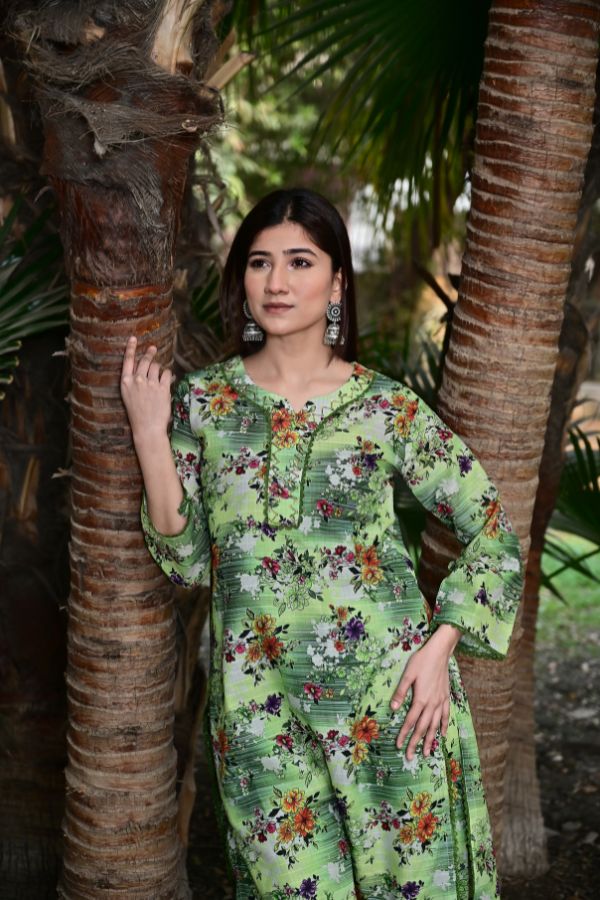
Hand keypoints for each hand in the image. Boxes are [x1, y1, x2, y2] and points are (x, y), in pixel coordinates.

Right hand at [120, 336, 172, 441]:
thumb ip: (134, 381)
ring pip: (156, 366)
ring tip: (159, 373)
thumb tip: (143, 368)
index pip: (127, 361)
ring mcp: (150, 384)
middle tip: (153, 348)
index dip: (130, 348)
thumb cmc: (137, 414)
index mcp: (125, 383)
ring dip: (159, 368)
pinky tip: (168, 379)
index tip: (133, 339)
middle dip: (149, 353)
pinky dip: (168, 375)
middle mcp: (137, 380)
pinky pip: (167, 374)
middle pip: (144, 360)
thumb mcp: (129, 396)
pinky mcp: (163, 388)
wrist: (147, 428)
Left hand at [389, 624, 460, 759]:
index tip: (399, 746)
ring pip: (435, 725)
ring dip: (430, 740)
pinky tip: (442, 735)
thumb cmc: (421, 661)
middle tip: (411, 757)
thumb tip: (393, 709)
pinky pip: (445, 716)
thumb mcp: (407, 674)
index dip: (404, 734)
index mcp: (420, 699)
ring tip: (426, 753)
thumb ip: (400, 692)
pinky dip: (443, 726)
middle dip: (415, 743)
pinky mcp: (446, 697)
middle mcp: (432, 704)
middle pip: (423, 728)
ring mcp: (441, 701)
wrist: (440, 652)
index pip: (410, 721)